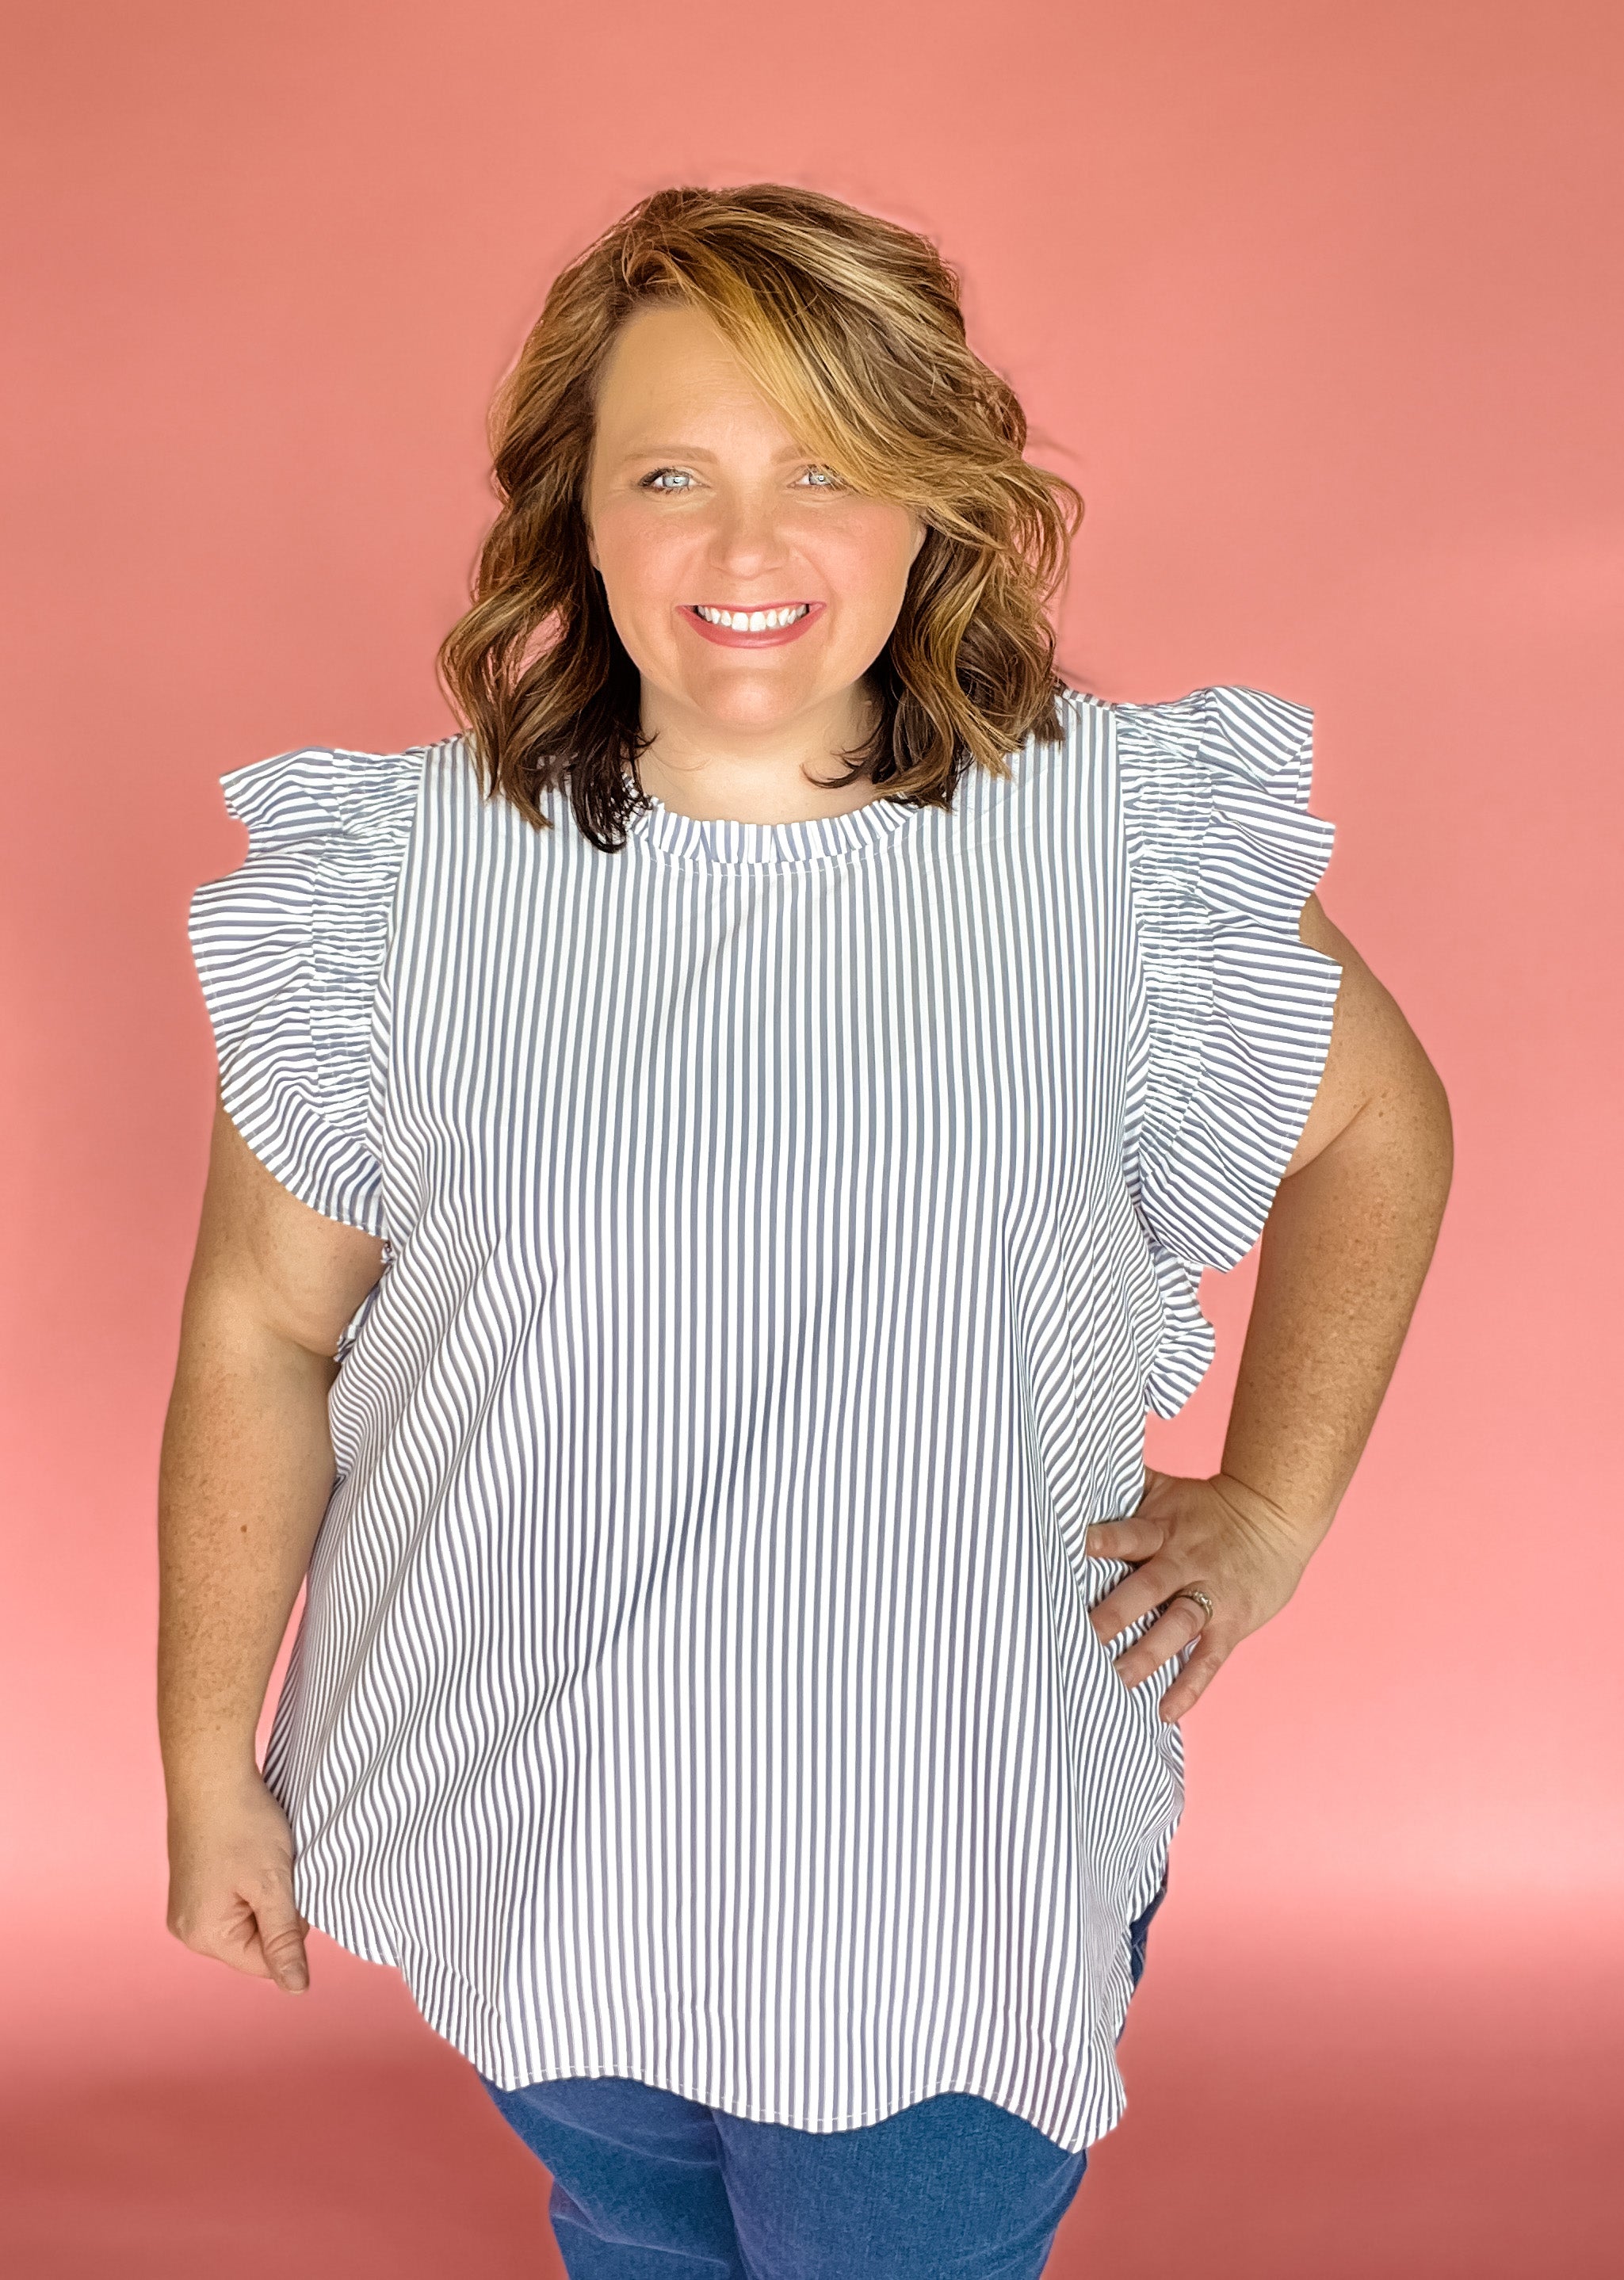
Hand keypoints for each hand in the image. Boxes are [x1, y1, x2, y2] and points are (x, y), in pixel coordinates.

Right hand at [166, 1769, 309, 1991]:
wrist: (211, 1773)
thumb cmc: (242, 1825)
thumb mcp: (273, 1885)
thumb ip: (284, 1940)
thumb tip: (297, 1989)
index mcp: (203, 1936)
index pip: (266, 1961)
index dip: (290, 1927)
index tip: (288, 1886)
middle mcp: (187, 1928)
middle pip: (255, 1941)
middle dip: (276, 1909)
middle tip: (275, 1868)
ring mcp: (187, 1905)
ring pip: (248, 1918)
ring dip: (265, 1892)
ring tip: (260, 1857)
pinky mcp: (194, 1884)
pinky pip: (234, 1899)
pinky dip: (252, 1880)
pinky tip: (249, 1852)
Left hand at [1084, 1470, 1326, 1720]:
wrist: (1275, 1517)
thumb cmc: (1207, 1506)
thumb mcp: (1166, 1488)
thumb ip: (1125, 1485)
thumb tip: (1075, 1466)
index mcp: (1163, 1528)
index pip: (1129, 1533)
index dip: (1104, 1540)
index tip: (1073, 1551)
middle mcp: (1184, 1562)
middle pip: (1147, 1587)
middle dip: (1115, 1611)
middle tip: (1082, 1634)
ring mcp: (1209, 1595)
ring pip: (1176, 1627)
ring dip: (1146, 1655)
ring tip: (1115, 1680)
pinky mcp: (1231, 1624)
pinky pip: (1209, 1658)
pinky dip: (1190, 1686)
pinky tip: (1166, 1712)